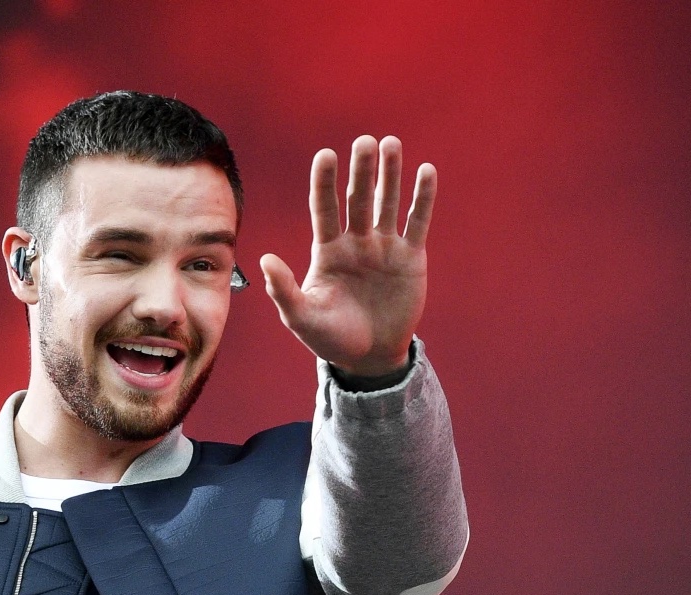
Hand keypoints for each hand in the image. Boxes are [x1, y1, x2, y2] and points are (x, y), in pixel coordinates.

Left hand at [260, 135, 435, 376]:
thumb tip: (264, 259)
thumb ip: (283, 289)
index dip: (325, 182)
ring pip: (387, 203)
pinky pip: (417, 222)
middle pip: (358, 198)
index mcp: (327, 250)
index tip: (325, 155)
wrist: (369, 357)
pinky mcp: (410, 257)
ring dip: (390, 174)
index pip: (324, 208)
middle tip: (364, 141)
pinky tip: (426, 170)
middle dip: (361, 170)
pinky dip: (422, 197)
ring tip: (391, 143)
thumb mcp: (301, 317)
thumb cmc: (330, 338)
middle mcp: (355, 242)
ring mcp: (384, 247)